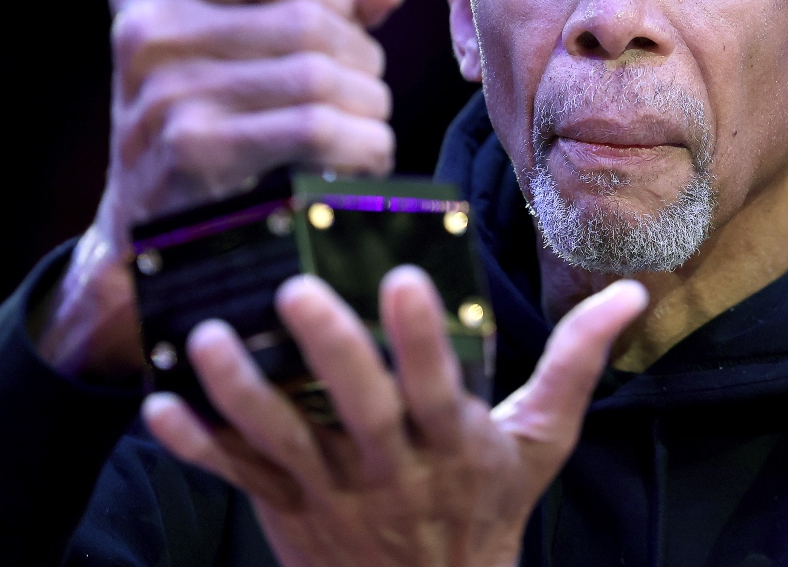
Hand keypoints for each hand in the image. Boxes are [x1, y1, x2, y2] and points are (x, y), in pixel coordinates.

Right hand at [36, 0, 407, 379]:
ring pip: (319, 75)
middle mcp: (146, 30)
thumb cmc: (206, 120)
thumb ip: (313, 0)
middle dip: (360, 57)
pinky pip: (314, 130)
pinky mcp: (194, 151)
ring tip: (369, 125)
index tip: (349, 27)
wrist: (147, 228)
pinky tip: (365, 156)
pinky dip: (361, 143)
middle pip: (306, 20)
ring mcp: (165, 92)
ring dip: (368, 105)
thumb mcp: (238, 46)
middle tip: (367, 90)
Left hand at [143, 267, 647, 566]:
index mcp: (454, 444)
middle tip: (295, 292)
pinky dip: (195, 447)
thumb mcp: (540, 440)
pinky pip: (235, 478)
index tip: (404, 278)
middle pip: (356, 409)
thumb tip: (630, 294)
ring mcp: (330, 493)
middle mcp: (390, 469)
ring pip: (280, 441)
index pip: (438, 388)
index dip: (422, 338)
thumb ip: (574, 362)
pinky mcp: (285, 510)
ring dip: (240, 394)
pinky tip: (157, 406)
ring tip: (206, 338)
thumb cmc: (489, 509)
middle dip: (329, 352)